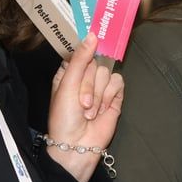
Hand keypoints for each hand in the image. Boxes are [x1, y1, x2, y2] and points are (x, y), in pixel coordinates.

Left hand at [44, 33, 125, 181]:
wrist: (77, 145)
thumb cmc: (64, 117)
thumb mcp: (67, 84)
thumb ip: (80, 59)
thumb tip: (92, 35)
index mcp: (69, 72)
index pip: (81, 52)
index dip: (85, 51)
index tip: (92, 41)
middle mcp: (84, 77)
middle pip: (96, 63)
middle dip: (88, 84)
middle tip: (82, 103)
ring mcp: (100, 87)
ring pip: (107, 72)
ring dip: (98, 95)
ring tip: (89, 111)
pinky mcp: (114, 97)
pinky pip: (118, 83)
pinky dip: (109, 97)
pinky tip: (101, 110)